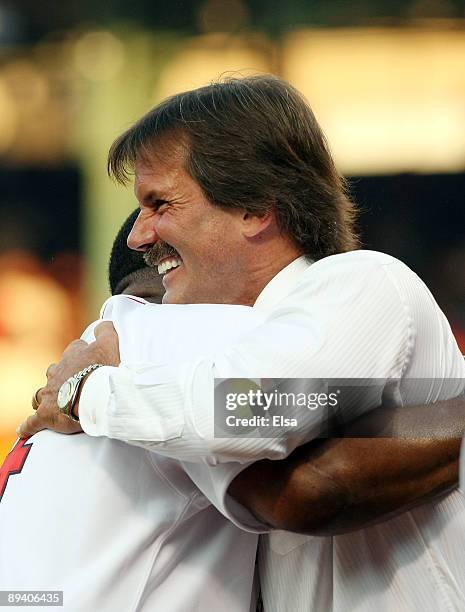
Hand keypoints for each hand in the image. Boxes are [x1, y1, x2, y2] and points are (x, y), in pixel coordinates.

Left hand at [17, 322, 119, 437]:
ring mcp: (50, 393)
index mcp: (73, 356)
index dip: (82, 354)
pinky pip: (33, 421)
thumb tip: (103, 324)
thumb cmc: (103, 370)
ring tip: (53, 405)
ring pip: (41, 394)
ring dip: (46, 398)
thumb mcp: (110, 344)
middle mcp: (58, 372)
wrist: (93, 395)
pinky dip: (28, 425)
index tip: (89, 360)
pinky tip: (24, 429)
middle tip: (74, 385)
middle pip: (55, 371)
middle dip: (61, 377)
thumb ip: (106, 331)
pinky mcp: (45, 414)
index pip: (74, 349)